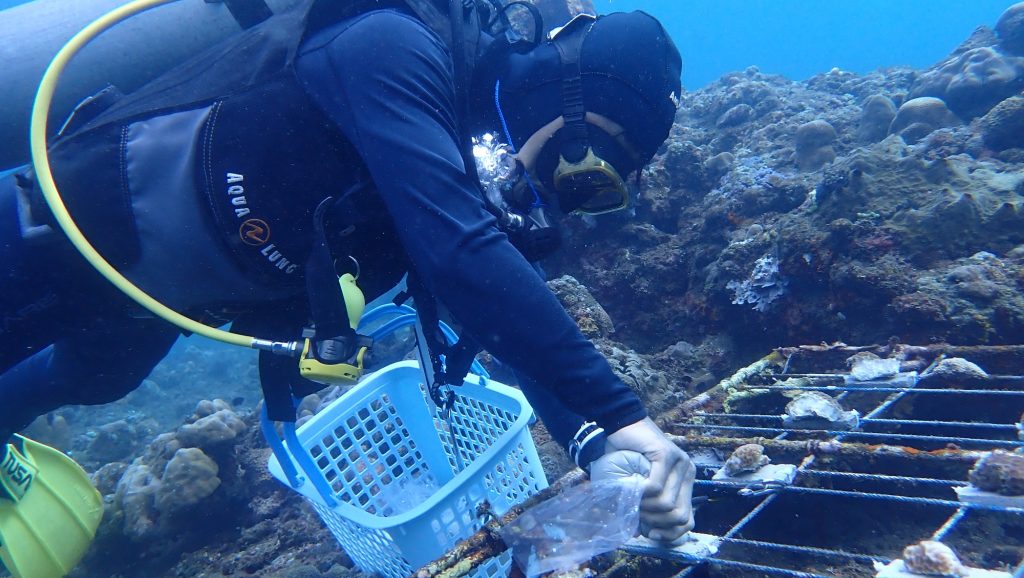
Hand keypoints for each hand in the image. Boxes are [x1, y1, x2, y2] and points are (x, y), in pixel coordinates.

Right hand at [604, 417, 695, 542]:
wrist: (618, 426)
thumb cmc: (624, 457)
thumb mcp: (638, 488)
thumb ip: (645, 508)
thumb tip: (643, 533)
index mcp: (685, 483)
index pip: (688, 521)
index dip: (670, 534)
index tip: (651, 534)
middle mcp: (688, 473)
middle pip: (680, 516)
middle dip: (656, 521)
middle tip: (638, 513)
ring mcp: (680, 463)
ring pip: (667, 504)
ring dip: (645, 506)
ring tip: (632, 497)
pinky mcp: (667, 455)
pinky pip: (656, 488)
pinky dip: (640, 493)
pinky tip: (631, 485)